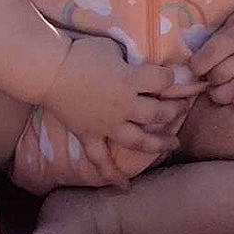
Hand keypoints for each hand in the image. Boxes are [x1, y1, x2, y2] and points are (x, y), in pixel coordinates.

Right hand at [40, 32, 205, 165]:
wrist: (50, 71)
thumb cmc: (81, 54)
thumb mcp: (111, 47)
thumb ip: (129, 60)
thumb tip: (137, 66)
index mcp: (131, 81)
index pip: (163, 80)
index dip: (170, 77)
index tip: (169, 76)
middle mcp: (125, 106)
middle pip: (158, 112)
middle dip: (174, 109)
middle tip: (182, 108)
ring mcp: (108, 125)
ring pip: (139, 140)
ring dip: (159, 143)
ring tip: (173, 144)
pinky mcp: (90, 136)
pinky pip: (101, 160)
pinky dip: (112, 174)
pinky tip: (126, 186)